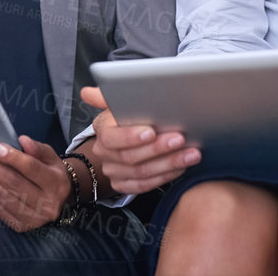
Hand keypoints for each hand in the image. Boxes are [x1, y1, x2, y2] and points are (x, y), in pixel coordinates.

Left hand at [0, 136, 70, 231]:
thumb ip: (37, 148)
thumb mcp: (50, 157)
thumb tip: (22, 140)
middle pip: (13, 183)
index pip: (31, 169)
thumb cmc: (50, 173)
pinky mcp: (20, 225)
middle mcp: (46, 204)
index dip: (12, 158)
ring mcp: (33, 218)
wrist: (59, 199)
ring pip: (3, 196)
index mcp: (56, 183)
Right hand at [80, 86, 198, 194]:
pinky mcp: (123, 185)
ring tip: (191, 153)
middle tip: (180, 139)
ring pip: (141, 173)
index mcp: (102, 129)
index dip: (131, 136)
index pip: (112, 137)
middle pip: (130, 157)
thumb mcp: (120, 101)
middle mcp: (103, 153)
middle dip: (158, 148)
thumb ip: (107, 95)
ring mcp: (112, 171)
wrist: (130, 135)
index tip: (151, 131)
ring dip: (169, 163)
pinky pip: (145, 185)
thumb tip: (87, 92)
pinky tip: (181, 166)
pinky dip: (166, 176)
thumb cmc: (130, 114)